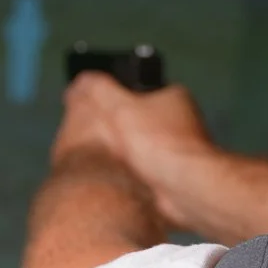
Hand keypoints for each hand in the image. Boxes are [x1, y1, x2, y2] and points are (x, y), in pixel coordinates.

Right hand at [51, 74, 221, 234]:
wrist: (184, 187)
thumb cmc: (154, 141)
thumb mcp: (118, 107)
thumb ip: (99, 89)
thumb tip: (81, 80)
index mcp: (174, 96)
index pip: (143, 89)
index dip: (119, 97)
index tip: (100, 109)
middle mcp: (185, 120)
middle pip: (144, 120)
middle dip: (122, 129)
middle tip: (97, 137)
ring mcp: (186, 149)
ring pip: (148, 147)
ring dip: (129, 154)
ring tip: (106, 160)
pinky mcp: (183, 175)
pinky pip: (152, 170)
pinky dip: (138, 173)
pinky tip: (123, 178)